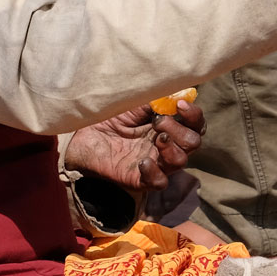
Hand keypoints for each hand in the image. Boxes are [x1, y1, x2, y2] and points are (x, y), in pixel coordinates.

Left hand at [64, 100, 203, 191]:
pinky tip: (142, 161)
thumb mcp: (132, 104)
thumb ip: (154, 100)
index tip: (180, 104)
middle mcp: (165, 146)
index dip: (193, 115)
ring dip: (172, 148)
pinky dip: (155, 172)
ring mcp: (155, 163)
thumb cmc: (109, 118)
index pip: (194, 124)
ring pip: (181, 162)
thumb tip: (175, 92)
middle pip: (193, 142)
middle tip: (158, 122)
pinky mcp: (140, 179)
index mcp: (167, 126)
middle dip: (180, 130)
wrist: (82, 138)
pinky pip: (159, 182)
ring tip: (156, 138)